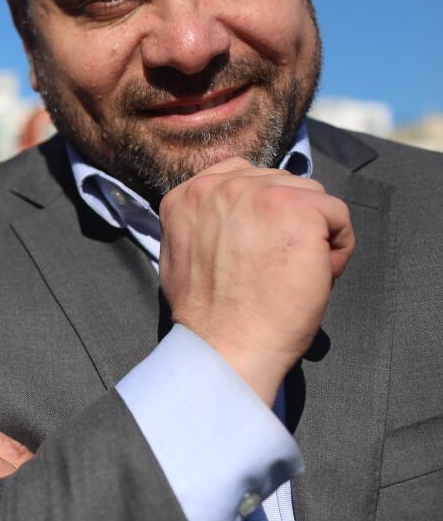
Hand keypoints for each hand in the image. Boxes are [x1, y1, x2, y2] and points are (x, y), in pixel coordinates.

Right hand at [158, 156, 354, 404]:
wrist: (226, 345)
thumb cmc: (209, 316)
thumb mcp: (182, 254)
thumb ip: (204, 223)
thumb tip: (234, 218)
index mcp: (186, 195)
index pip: (240, 175)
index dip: (261, 210)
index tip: (261, 244)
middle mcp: (218, 185)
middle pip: (280, 182)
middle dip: (288, 220)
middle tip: (278, 264)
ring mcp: (258, 192)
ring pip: (311, 196)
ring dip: (314, 232)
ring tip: (296, 272)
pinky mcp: (296, 208)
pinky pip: (338, 215)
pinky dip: (338, 248)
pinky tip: (317, 276)